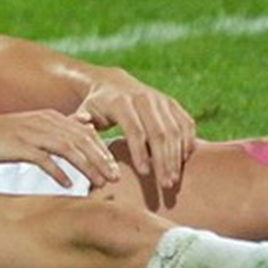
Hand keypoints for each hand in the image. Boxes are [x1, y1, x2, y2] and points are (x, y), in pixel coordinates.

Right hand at [0, 110, 120, 188]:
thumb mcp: (31, 128)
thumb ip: (55, 130)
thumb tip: (80, 133)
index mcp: (50, 117)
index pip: (86, 132)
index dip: (102, 150)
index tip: (114, 168)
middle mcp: (45, 121)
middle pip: (83, 140)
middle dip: (102, 160)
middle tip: (116, 178)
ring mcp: (32, 133)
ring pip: (70, 149)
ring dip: (88, 167)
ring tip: (100, 184)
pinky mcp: (19, 146)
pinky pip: (45, 160)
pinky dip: (59, 172)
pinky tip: (68, 186)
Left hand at [75, 69, 196, 188]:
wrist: (114, 83)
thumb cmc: (97, 106)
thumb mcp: (84, 112)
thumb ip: (79, 122)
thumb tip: (82, 124)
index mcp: (121, 101)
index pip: (135, 129)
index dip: (140, 152)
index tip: (144, 174)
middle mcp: (144, 97)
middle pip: (159, 132)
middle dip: (164, 160)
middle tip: (166, 184)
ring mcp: (160, 99)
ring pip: (175, 130)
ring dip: (176, 156)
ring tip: (173, 179)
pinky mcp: (172, 103)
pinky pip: (185, 123)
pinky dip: (187, 142)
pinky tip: (184, 161)